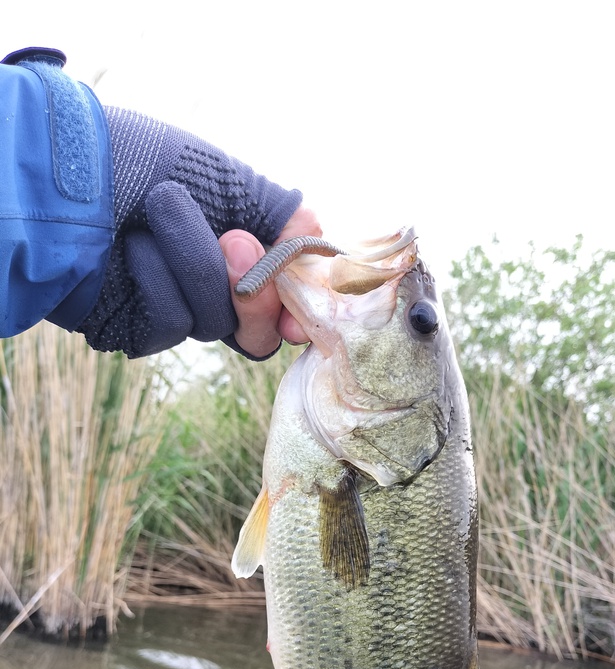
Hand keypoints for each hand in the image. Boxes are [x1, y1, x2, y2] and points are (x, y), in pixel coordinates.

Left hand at [79, 107, 303, 358]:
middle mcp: (208, 284)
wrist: (64, 175)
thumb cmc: (141, 161)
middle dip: (255, 291)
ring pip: (216, 319)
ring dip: (194, 261)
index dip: (296, 310)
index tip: (302, 316)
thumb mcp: (227, 177)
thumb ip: (282, 216)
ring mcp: (172, 308)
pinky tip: (133, 247)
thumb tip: (318, 249)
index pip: (281, 298)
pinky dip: (158, 278)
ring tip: (161, 209)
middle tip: (235, 246)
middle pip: (258, 328)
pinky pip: (171, 321)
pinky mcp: (136, 328)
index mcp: (236, 250)